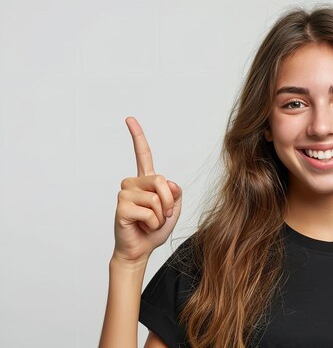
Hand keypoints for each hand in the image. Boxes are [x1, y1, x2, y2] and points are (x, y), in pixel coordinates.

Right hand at [112, 117, 182, 263]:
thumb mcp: (173, 209)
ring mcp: (125, 193)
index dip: (137, 136)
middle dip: (168, 202)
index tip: (129, 118)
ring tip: (149, 222)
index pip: (142, 154)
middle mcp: (133, 183)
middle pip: (161, 181)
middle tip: (161, 216)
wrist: (141, 250)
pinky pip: (149, 211)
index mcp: (146, 181)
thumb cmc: (154, 230)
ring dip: (160, 216)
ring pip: (156, 198)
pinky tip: (142, 226)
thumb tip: (168, 182)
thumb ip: (175, 193)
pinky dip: (153, 223)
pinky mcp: (121, 206)